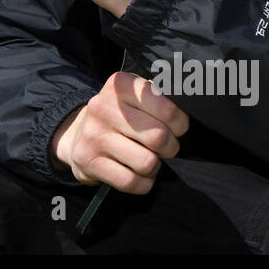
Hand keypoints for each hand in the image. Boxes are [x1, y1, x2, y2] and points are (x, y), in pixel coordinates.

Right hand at [52, 72, 188, 193]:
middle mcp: (103, 107)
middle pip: (159, 137)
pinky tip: (138, 173)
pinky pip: (132, 182)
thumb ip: (161, 96)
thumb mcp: (135, 96)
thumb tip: (190, 101)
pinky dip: (143, 183)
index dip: (179, 122)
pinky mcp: (88, 161)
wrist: (78, 134)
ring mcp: (94, 135)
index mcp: (120, 85)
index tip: (176, 126)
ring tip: (148, 158)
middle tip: (165, 146)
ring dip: (155, 166)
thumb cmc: (119, 115)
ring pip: (147, 163)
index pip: (167, 108)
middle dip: (170, 147)